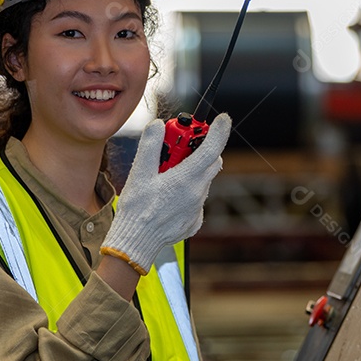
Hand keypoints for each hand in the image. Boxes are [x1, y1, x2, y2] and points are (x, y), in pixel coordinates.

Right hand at [100, 113, 231, 274]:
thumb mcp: (139, 172)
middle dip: (201, 149)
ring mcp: (197, 207)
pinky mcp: (194, 220)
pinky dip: (187, 191)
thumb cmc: (137, 208)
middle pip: (211, 162)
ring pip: (202, 180)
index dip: (220, 131)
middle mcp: (198, 192)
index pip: (212, 148)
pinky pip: (196, 199)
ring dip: (191, 171)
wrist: (136, 242)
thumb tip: (158, 125)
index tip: (223, 119)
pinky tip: (168, 197)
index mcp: (186, 178)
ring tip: (166, 175)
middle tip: (180, 146)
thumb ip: (150, 145)